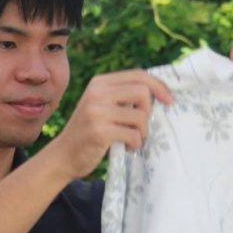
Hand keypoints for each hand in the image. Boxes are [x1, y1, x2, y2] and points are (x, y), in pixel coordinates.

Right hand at [45, 70, 173, 179]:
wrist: (63, 157)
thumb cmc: (88, 133)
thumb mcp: (101, 107)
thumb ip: (122, 96)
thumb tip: (159, 93)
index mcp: (99, 83)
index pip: (138, 75)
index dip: (159, 86)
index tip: (169, 101)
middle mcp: (96, 93)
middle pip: (143, 92)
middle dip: (149, 112)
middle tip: (142, 127)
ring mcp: (96, 112)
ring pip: (140, 116)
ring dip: (142, 132)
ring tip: (132, 140)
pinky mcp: (99, 131)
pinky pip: (133, 135)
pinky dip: (136, 144)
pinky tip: (127, 148)